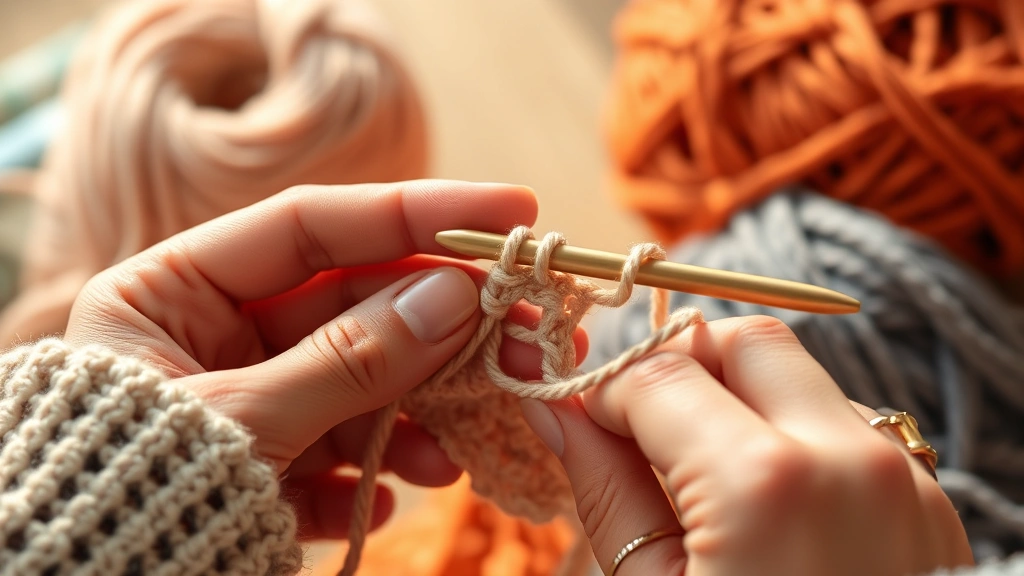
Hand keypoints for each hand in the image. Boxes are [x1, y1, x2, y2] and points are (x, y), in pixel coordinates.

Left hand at [62, 179, 586, 539]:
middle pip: (352, 306)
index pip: (313, 224)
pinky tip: (382, 502)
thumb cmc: (135, 494)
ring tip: (452, 454)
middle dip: (437, 329)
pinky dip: (365, 479)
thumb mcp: (243, 420)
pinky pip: (332, 454)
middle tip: (527, 333)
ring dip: (412, 418)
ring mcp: (244, 398)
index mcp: (171, 291)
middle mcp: (211, 336)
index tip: (508, 213)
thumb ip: (350, 358)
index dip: (414, 212)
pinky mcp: (263, 463)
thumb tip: (455, 295)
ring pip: (356, 383)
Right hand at [520, 316, 972, 575]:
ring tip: (697, 470)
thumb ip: (603, 486)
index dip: (605, 390)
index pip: (661, 371)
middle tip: (639, 430)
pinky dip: (789, 431)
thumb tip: (552, 406)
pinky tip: (760, 500)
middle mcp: (852, 460)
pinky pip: (844, 424)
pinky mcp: (926, 506)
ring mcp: (903, 481)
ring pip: (801, 375)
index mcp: (767, 486)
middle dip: (680, 366)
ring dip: (737, 396)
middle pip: (745, 340)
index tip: (582, 419)